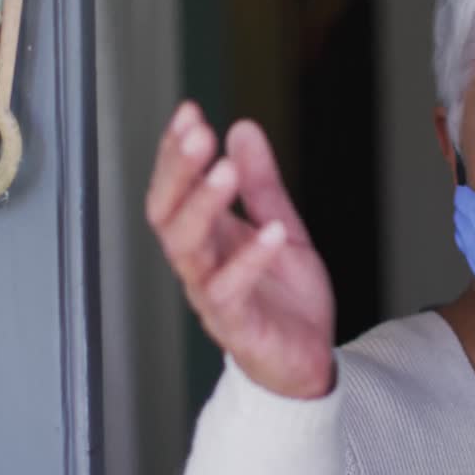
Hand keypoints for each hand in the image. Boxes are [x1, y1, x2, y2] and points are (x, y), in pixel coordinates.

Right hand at [146, 102, 334, 399]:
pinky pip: (229, 292)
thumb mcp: (280, 225)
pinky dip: (248, 260)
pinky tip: (269, 231)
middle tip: (197, 133)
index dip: (174, 152)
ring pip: (188, 250)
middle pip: (167, 215)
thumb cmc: (284, 300)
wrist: (307, 361)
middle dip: (178, 171)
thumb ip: (262, 182)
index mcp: (206, 237)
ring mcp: (213, 295)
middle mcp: (199, 264)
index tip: (188, 112)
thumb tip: (243, 129)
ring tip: (225, 172)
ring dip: (204, 208)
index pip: (173, 188)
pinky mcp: (237, 326)